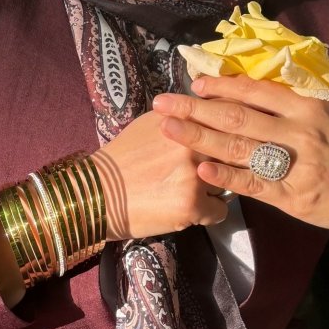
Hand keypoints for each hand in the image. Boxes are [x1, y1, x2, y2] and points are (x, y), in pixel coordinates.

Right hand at [92, 111, 229, 241]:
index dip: (230, 130)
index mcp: (183, 118)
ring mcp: (194, 174)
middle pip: (232, 152)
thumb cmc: (122, 158)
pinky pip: (220, 210)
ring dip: (215, 188)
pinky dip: (208, 213)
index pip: (227, 117)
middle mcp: (191, 142)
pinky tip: (189, 210)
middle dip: (224, 162)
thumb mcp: (151, 124)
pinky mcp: (192, 205)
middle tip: (207, 171)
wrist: (97, 194)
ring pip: (228, 182)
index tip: (226, 140)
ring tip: (190, 192)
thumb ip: (182, 117)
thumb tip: (208, 114)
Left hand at [153, 75, 328, 245]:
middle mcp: (302, 133)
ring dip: (200, 137)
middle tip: (162, 102)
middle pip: (239, 116)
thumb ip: (294, 110)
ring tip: (169, 130)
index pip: (256, 91)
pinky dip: (226, 177)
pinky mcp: (297, 198)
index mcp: (309, 109)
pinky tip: (200, 170)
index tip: (193, 80)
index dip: (221, 85)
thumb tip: (252, 96)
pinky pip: (254, 185)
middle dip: (196, 108)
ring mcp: (299, 166)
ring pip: (241, 148)